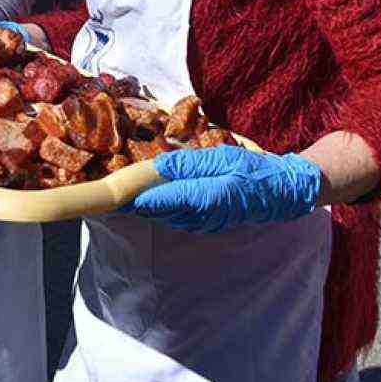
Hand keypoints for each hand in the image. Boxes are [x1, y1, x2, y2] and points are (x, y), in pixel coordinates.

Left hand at [123, 146, 321, 233]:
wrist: (281, 193)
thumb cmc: (254, 172)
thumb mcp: (223, 159)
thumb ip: (190, 164)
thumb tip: (158, 166)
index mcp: (202, 199)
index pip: (156, 200)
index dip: (129, 197)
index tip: (106, 192)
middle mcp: (198, 216)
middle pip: (154, 210)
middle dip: (129, 200)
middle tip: (99, 189)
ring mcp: (201, 222)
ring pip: (161, 213)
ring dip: (140, 203)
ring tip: (114, 190)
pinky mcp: (203, 221)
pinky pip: (173, 213)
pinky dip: (156, 204)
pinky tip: (144, 194)